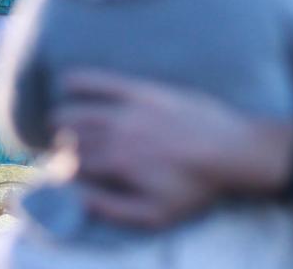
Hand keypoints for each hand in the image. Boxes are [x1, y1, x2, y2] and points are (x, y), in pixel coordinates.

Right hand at [51, 69, 292, 227]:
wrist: (233, 151)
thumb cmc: (195, 187)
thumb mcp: (154, 214)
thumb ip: (111, 209)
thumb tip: (77, 200)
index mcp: (118, 165)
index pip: (73, 165)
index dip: (61, 169)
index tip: (60, 171)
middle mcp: (118, 135)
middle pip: (74, 138)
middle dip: (61, 145)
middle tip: (60, 148)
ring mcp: (131, 110)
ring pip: (82, 112)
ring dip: (64, 118)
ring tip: (58, 122)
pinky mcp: (147, 91)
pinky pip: (107, 81)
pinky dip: (84, 80)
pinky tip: (68, 79)